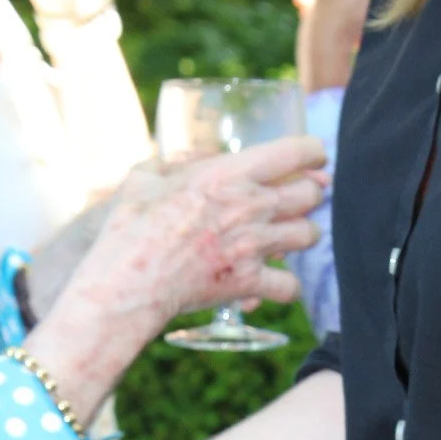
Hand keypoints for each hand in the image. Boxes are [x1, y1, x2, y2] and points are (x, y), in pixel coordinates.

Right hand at [24, 135, 325, 426]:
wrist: (127, 284)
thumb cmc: (129, 229)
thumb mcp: (143, 179)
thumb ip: (169, 164)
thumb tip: (178, 159)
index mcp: (229, 173)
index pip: (297, 151)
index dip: (313, 152)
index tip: (313, 158)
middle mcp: (251, 207)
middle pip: (311, 194)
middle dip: (308, 194)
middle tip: (295, 199)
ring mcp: (254, 247)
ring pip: (309, 236)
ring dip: (301, 235)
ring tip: (287, 237)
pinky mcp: (248, 283)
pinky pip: (290, 287)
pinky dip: (285, 287)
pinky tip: (272, 284)